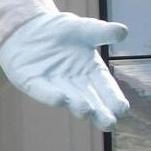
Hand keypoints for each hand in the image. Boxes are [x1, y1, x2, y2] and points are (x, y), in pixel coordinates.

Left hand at [0, 12, 129, 129]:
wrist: (26, 26)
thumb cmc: (59, 31)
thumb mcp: (84, 28)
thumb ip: (102, 32)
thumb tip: (123, 31)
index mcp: (90, 71)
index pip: (105, 87)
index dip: (113, 98)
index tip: (122, 109)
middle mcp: (74, 83)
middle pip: (90, 100)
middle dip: (99, 112)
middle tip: (109, 124)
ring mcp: (52, 84)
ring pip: (68, 98)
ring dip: (77, 105)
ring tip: (86, 112)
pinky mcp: (31, 81)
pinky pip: (41, 90)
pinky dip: (50, 95)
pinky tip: (60, 99)